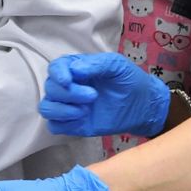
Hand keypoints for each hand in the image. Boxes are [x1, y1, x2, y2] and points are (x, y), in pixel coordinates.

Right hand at [37, 52, 170, 137]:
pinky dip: (62, 123)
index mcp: (76, 68)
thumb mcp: (117, 66)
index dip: (57, 74)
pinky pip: (54, 126)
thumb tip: (75, 70)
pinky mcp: (73, 124)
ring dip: (62, 109)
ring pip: (47, 107)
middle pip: (51, 88)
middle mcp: (69, 86)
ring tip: (85, 111)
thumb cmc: (130, 81)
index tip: (68, 80)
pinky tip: (80, 120)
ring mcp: (69, 106)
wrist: (143, 107)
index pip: (55, 68)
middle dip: (69, 93)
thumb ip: (96, 64)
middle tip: (93, 96)